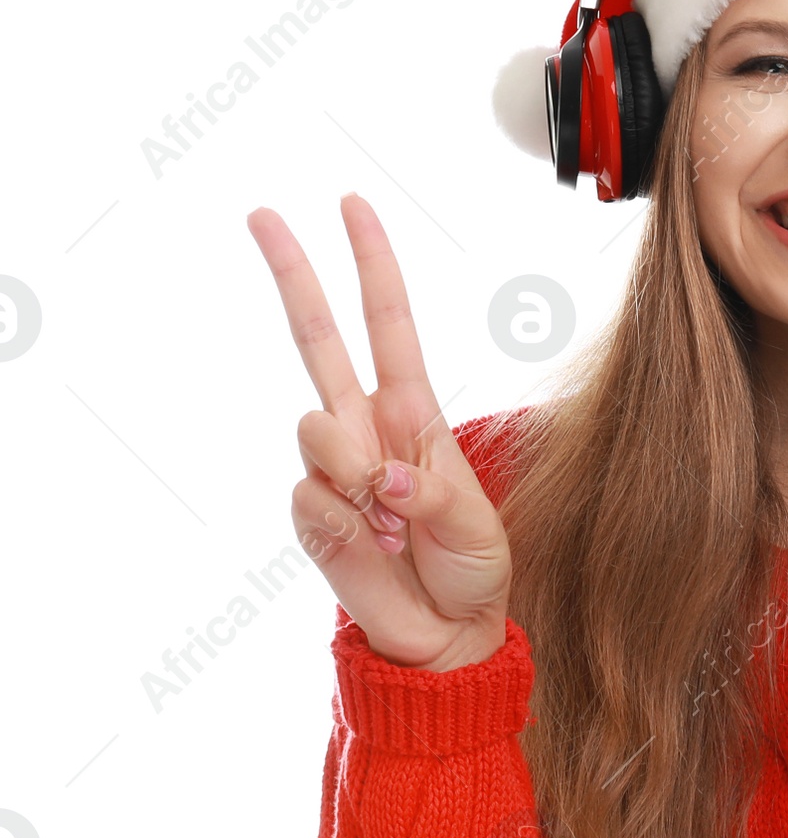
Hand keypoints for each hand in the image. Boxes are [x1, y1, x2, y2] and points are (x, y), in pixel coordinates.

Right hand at [246, 192, 510, 670]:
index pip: (387, 324)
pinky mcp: (313, 516)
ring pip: (316, 431)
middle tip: (262, 212)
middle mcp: (364, 429)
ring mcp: (333, 471)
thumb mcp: (475, 526)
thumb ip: (428, 493)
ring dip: (357, 472)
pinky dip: (350, 525)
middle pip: (317, 338)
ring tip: (394, 521)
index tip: (352, 204)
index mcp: (412, 413)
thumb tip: (380, 477)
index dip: (372, 267)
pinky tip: (376, 547)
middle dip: (293, 272)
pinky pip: (314, 499)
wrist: (446, 633)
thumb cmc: (471, 569)